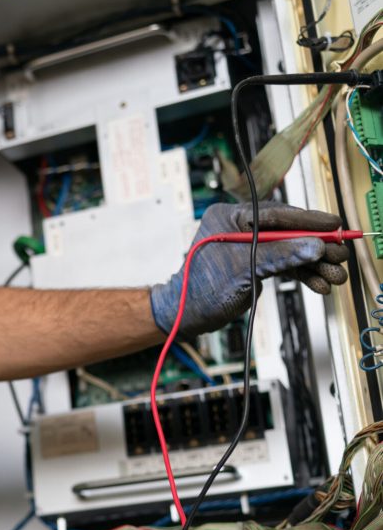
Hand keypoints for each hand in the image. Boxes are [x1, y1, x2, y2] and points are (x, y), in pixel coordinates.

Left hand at [149, 202, 348, 337]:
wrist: (188, 315)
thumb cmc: (202, 289)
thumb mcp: (244, 268)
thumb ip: (280, 255)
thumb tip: (315, 245)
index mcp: (230, 217)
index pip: (276, 214)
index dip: (308, 220)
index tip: (334, 224)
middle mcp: (240, 228)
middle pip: (288, 231)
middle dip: (316, 246)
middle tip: (341, 255)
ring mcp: (249, 246)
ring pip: (290, 249)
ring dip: (314, 263)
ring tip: (336, 276)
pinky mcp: (254, 263)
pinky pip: (284, 263)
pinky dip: (302, 274)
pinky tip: (320, 284)